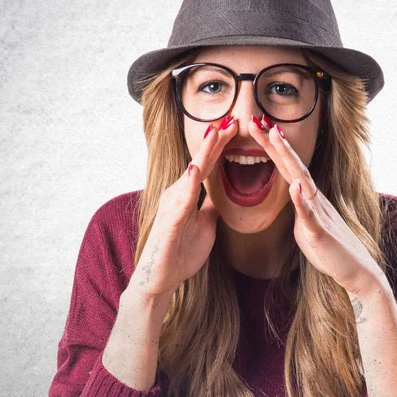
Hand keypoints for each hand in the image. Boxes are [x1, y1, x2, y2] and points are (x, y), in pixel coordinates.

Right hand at [129, 117, 236, 297]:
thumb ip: (211, 206)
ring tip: (217, 131)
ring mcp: (171, 205)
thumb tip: (222, 191)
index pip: (208, 165)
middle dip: (216, 139)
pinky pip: (180, 200)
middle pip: (200, 161)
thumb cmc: (180, 252)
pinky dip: (189, 184)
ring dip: (204, 152)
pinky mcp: (169, 221)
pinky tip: (195, 169)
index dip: (221, 146)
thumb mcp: (205, 225)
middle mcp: (177, 193)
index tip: (236, 126)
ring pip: (191, 173)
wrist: (160, 279)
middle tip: (232, 117)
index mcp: (187, 194)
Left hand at [249, 115, 388, 298]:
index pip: (286, 168)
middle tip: (256, 121)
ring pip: (301, 181)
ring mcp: (318, 213)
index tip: (257, 128)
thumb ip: (298, 209)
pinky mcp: (320, 233)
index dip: (271, 148)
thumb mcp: (307, 225)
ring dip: (288, 159)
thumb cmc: (330, 249)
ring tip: (275, 137)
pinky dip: (301, 200)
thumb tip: (291, 197)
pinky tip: (294, 187)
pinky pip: (309, 215)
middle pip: (291, 166)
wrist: (355, 270)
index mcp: (308, 198)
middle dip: (273, 144)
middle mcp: (314, 199)